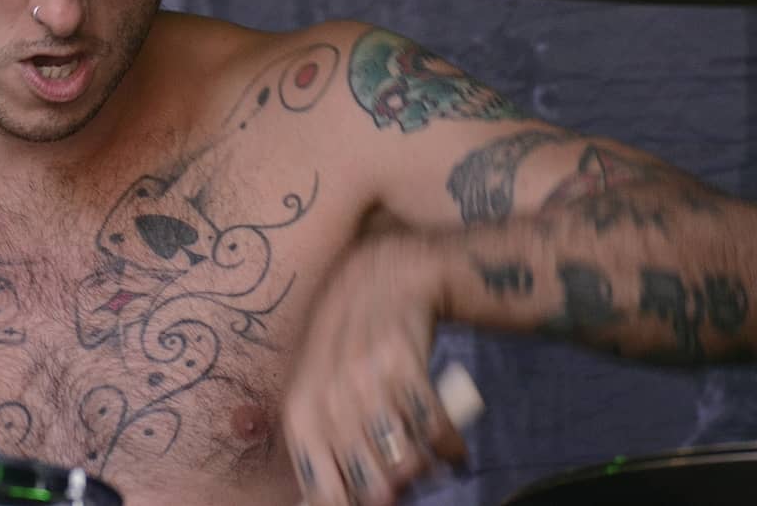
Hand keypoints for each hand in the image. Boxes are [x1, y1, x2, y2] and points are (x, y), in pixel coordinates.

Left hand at [282, 233, 465, 505]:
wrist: (385, 274)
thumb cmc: (351, 343)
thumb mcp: (323, 387)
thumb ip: (328, 439)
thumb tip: (339, 500)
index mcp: (301, 410)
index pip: (320, 486)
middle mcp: (327, 396)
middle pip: (369, 481)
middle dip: (394, 493)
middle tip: (408, 488)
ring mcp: (364, 377)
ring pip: (405, 459)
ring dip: (425, 472)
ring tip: (432, 468)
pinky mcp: (402, 360)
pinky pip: (434, 427)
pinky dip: (450, 447)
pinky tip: (454, 450)